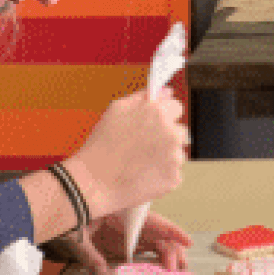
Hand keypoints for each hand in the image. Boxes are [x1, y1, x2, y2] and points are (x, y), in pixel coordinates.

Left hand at [57, 211, 192, 274]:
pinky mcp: (123, 239)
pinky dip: (155, 257)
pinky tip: (162, 269)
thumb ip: (90, 254)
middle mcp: (130, 221)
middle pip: (158, 234)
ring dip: (166, 255)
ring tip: (176, 271)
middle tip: (177, 269)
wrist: (60, 208)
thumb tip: (103, 274)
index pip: (153, 221)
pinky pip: (144, 246)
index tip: (187, 242)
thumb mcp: (77, 234)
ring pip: (155, 241)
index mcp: (122, 214)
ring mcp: (128, 230)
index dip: (172, 231)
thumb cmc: (69, 216)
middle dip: (171, 250)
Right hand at [64, 86, 187, 216]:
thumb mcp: (116, 110)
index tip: (151, 125)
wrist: (94, 182)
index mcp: (158, 112)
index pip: (176, 107)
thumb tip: (166, 91)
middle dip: (164, 137)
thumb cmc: (100, 146)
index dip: (163, 116)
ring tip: (138, 163)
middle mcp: (171, 132)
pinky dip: (160, 175)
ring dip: (163, 157)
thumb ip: (142, 96)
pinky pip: (172, 173)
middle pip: (179, 131)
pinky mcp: (173, 178)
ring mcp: (175, 157)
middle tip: (140, 147)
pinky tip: (141, 175)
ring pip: (176, 153)